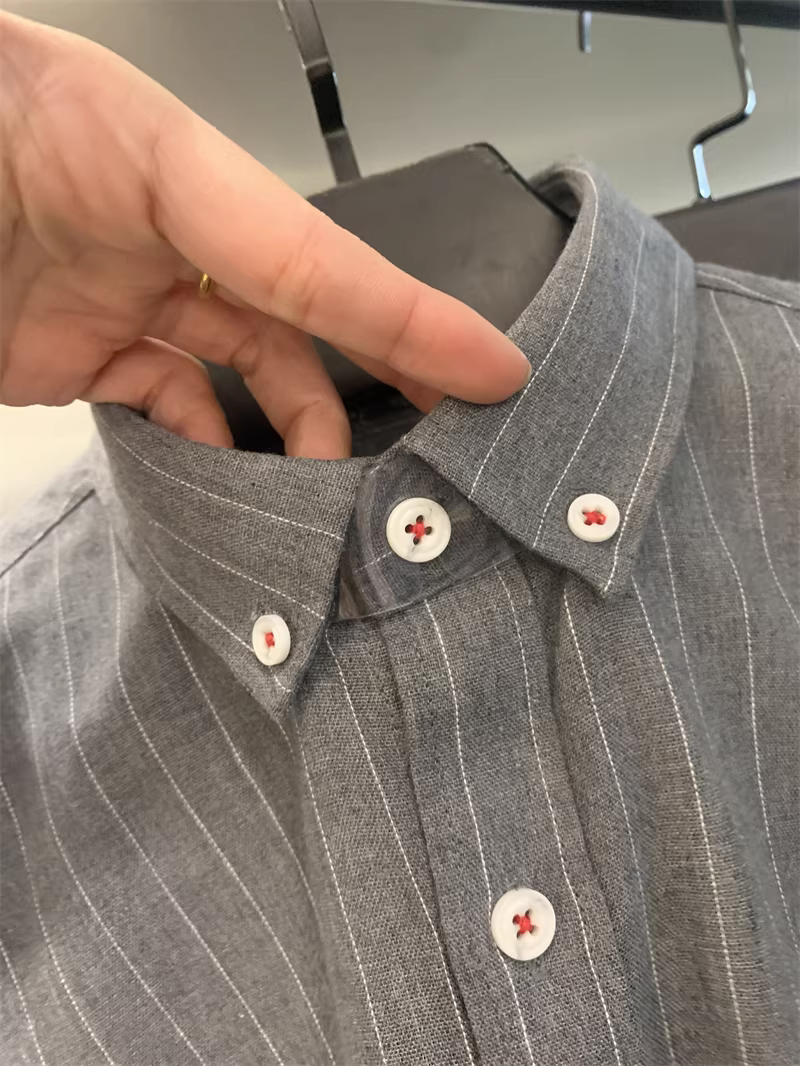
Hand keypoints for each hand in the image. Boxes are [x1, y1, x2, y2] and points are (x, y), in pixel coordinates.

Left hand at [0, 12, 530, 457]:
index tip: (493, 369)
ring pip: (249, 369)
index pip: (308, 255)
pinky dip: (209, 444)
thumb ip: (103, 238)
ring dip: (290, 434)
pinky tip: (227, 480)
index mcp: (154, 161)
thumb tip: (188, 348)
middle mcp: (160, 226)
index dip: (409, 319)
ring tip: (321, 499)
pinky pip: (178, 399)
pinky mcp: (89, 344)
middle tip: (444, 441)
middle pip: (302, 312)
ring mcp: (127, 288)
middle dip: (377, 375)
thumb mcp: (5, 125)